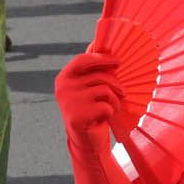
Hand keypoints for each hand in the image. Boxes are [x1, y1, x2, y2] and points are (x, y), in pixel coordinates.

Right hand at [55, 50, 137, 183]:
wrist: (86, 140)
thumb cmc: (91, 110)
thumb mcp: (89, 88)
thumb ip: (91, 68)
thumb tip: (96, 43)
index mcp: (64, 78)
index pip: (83, 60)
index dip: (102, 59)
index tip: (118, 62)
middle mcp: (62, 87)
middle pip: (101, 76)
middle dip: (116, 85)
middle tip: (121, 93)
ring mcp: (68, 101)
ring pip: (106, 91)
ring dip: (115, 101)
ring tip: (110, 108)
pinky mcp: (77, 115)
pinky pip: (106, 106)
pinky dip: (111, 112)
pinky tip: (104, 118)